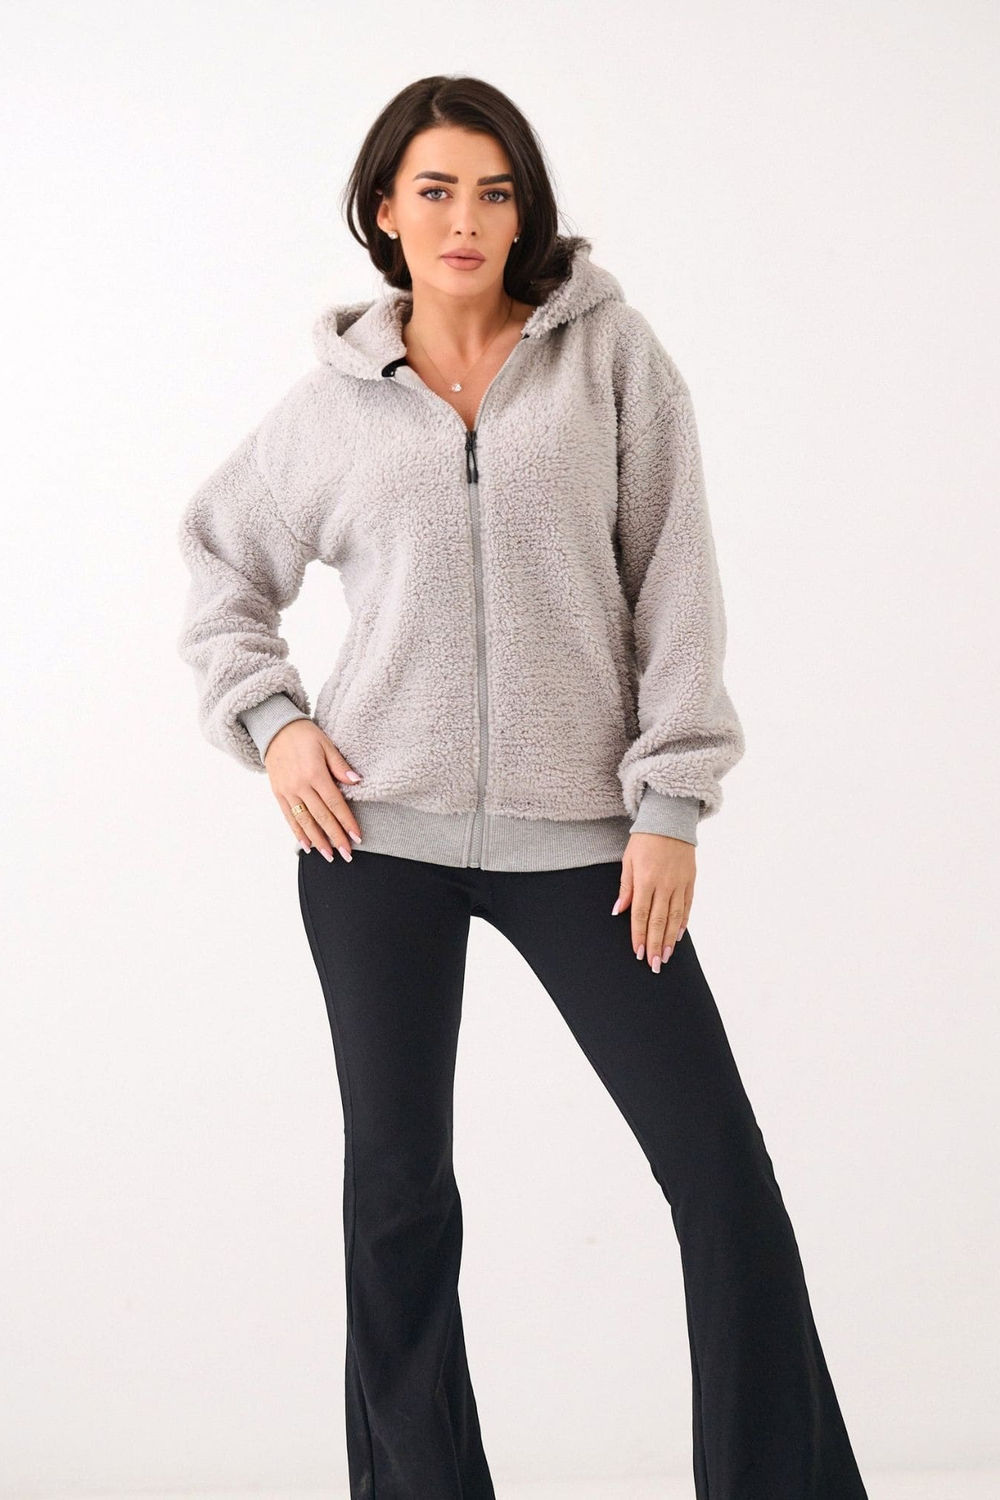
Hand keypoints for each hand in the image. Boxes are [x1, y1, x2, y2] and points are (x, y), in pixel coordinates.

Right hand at [263, 720, 363, 861]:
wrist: (274, 729)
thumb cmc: (304, 735)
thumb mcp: (326, 744)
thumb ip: (340, 766)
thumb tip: (357, 781)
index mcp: (314, 773)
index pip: (334, 803)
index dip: (346, 822)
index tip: (357, 837)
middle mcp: (300, 786)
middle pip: (321, 817)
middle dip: (335, 837)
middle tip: (347, 854)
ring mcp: (287, 792)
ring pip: (305, 821)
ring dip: (318, 841)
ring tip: (329, 856)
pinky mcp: (278, 794)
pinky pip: (289, 817)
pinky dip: (298, 833)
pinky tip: (307, 846)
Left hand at [613, 833, 693, 972]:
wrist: (670, 819)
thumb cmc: (644, 840)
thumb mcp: (628, 860)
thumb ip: (625, 888)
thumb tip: (618, 911)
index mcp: (645, 879)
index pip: (641, 914)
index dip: (639, 935)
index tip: (638, 953)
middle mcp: (663, 884)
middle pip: (659, 920)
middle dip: (656, 944)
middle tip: (654, 964)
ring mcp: (679, 883)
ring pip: (675, 917)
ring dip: (670, 939)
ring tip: (667, 957)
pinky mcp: (690, 880)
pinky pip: (687, 906)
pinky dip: (683, 922)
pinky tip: (679, 936)